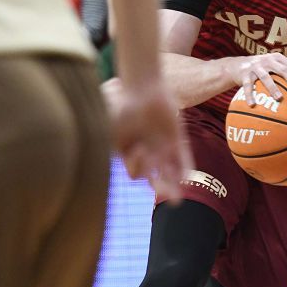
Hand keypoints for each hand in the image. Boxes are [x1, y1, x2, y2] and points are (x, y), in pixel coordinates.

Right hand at [102, 78, 191, 200]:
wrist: (144, 88)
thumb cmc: (124, 107)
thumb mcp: (110, 128)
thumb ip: (109, 145)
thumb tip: (98, 161)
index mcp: (131, 155)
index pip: (136, 173)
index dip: (138, 167)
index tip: (139, 149)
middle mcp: (147, 154)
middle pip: (154, 178)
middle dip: (159, 188)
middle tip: (165, 196)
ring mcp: (163, 147)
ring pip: (169, 171)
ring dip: (173, 183)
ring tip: (177, 198)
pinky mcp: (177, 139)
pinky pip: (183, 157)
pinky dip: (185, 167)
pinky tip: (187, 177)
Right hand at [229, 53, 286, 103]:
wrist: (239, 65)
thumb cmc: (265, 67)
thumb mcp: (280, 64)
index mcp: (279, 59)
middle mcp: (268, 61)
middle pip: (283, 70)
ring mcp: (256, 67)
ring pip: (266, 78)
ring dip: (273, 88)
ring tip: (279, 99)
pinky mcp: (245, 74)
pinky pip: (248, 86)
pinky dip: (250, 95)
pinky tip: (253, 105)